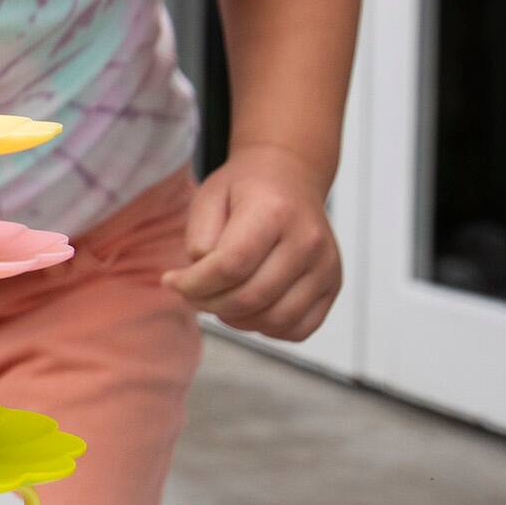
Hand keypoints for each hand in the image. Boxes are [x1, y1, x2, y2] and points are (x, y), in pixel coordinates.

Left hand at [164, 143, 341, 340]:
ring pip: (275, 319)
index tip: (171, 281)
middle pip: (251, 297)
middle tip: (192, 294)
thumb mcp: (209, 196)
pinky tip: (248, 308)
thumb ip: (199, 237)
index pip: (230, 266)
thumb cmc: (244, 189)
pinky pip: (298, 328)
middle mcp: (308, 239)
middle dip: (209, 303)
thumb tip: (200, 279)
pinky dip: (267, 328)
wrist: (289, 176)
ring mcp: (326, 265)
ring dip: (236, 319)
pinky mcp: (333, 284)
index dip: (193, 284)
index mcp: (275, 211)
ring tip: (219, 299)